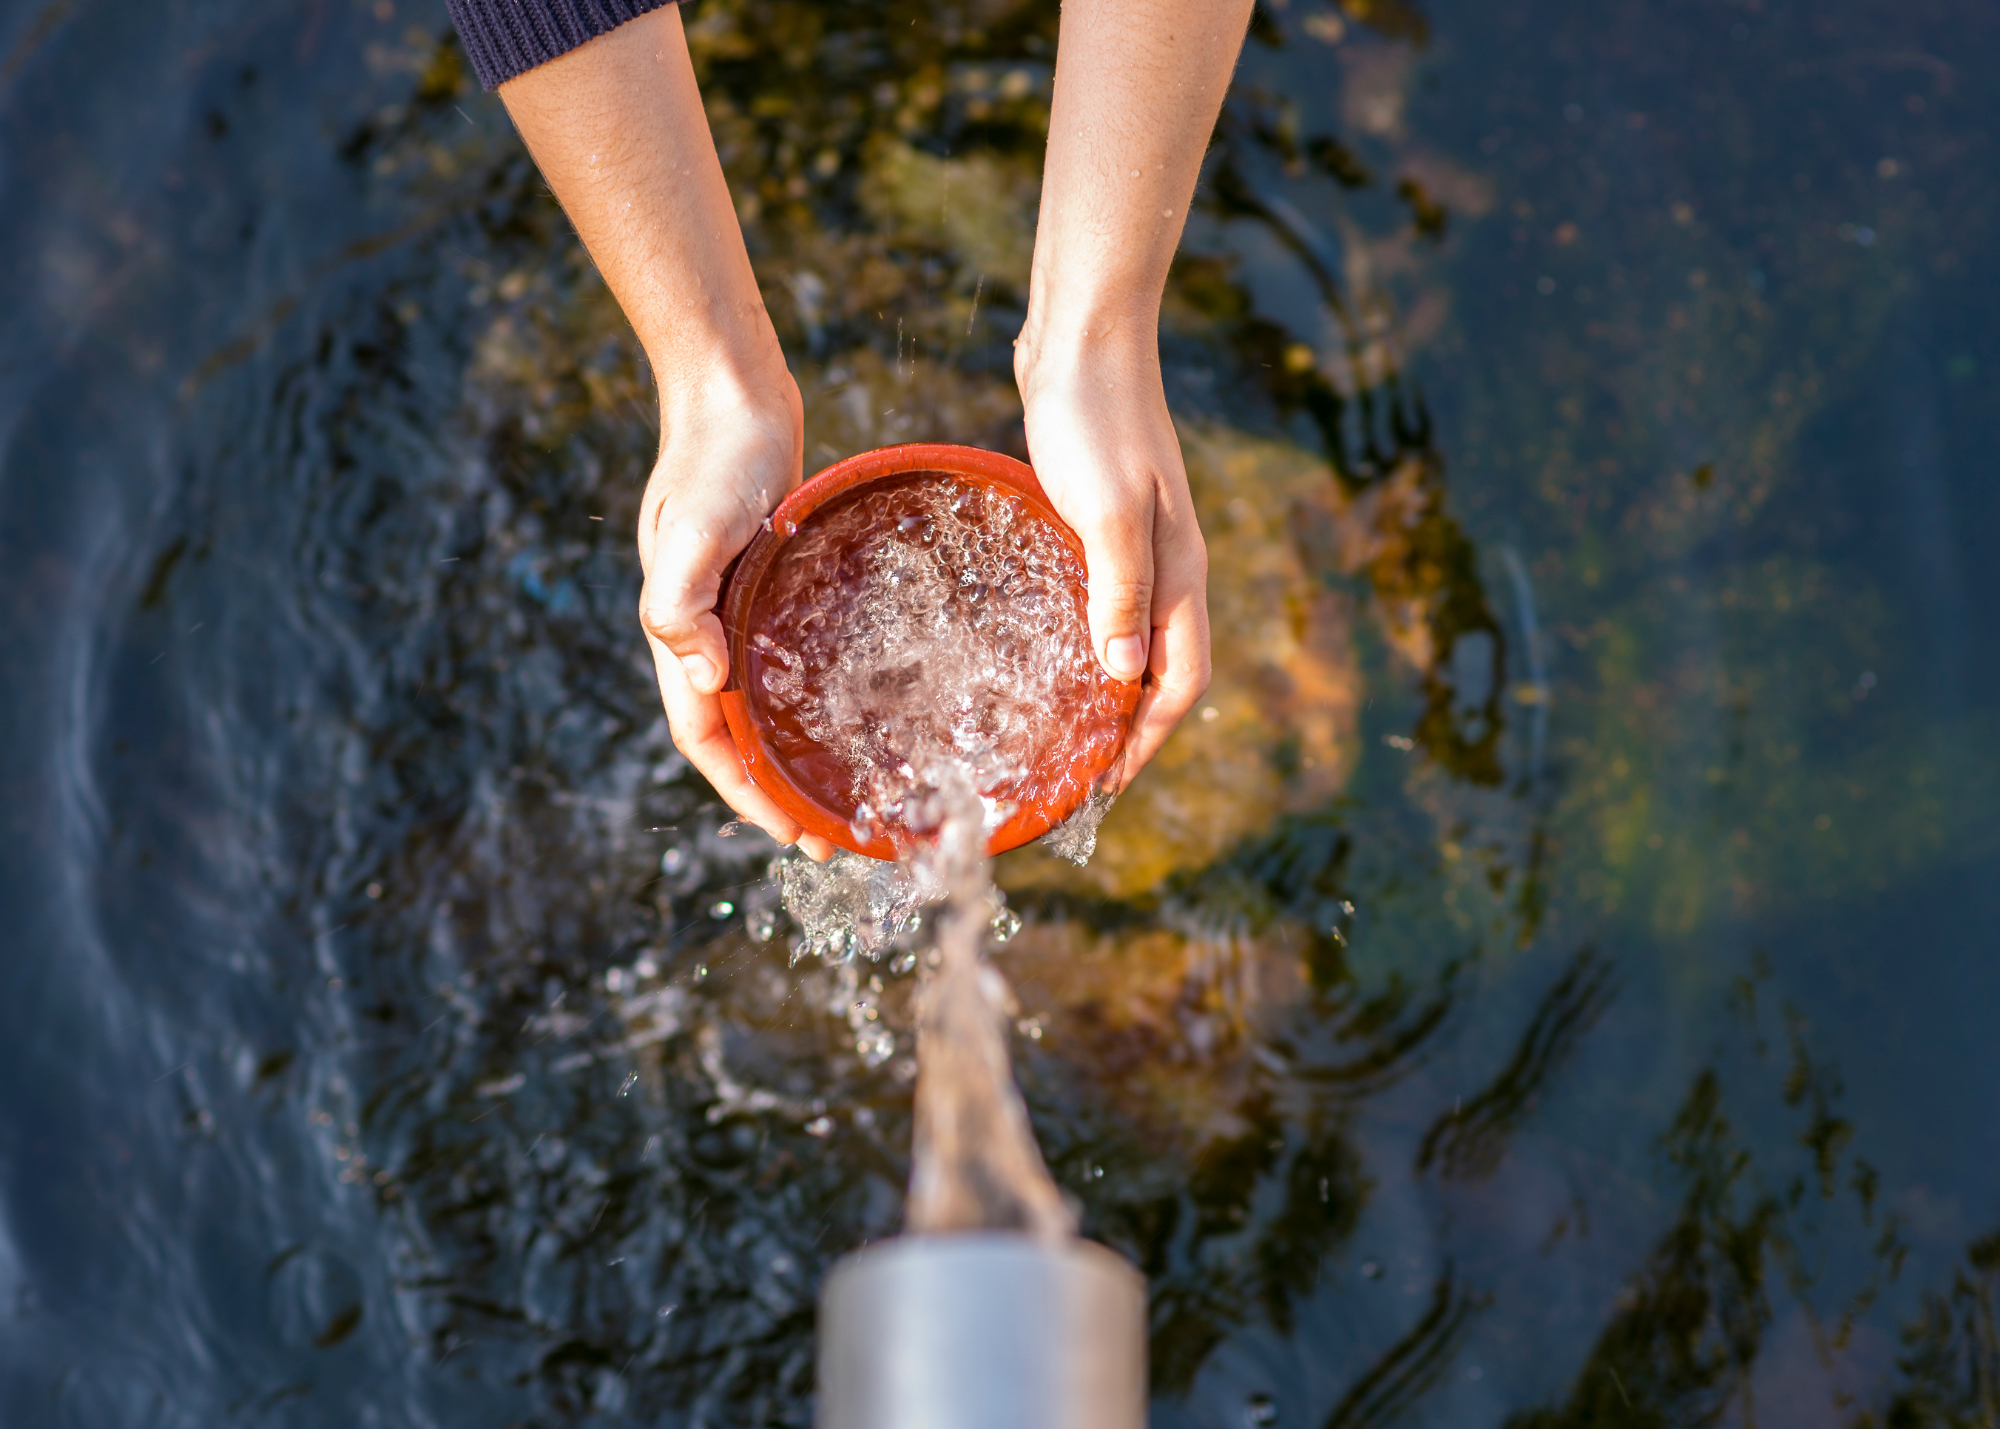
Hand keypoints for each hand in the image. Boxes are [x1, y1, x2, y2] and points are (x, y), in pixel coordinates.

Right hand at [637, 373, 838, 860]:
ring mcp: (739, 610)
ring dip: (796, 753)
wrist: (733, 395)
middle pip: (737, 735)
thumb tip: (703, 679)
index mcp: (682, 632)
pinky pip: (789, 660)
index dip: (744, 792)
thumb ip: (681, 601)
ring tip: (846, 791)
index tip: (792, 833)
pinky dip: (812, 697)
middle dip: (776, 792)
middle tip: (834, 836)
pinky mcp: (771, 587)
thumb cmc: (714, 458)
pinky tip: (856, 708)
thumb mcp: (692, 528)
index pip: (707, 738)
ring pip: (764, 703)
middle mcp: (708, 632)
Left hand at [1017, 335, 1210, 788]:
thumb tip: (1122, 677)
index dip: (1147, 740)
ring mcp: (1139, 546)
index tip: (1104, 786)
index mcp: (1178, 572)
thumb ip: (1118, 590)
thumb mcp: (1105, 509)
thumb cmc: (1093, 418)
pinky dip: (1085, 644)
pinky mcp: (1103, 525)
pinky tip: (1043, 653)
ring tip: (1060, 734)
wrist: (1084, 338)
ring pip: (1133, 641)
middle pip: (1162, 673)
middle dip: (1129, 732)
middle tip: (1076, 776)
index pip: (1180, 682)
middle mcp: (1168, 568)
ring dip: (1106, 693)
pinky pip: (1104, 605)